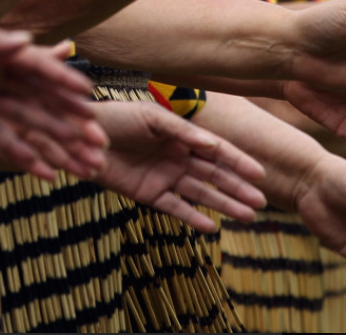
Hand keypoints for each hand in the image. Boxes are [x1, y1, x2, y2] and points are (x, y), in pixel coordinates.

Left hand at [0, 17, 106, 181]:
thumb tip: (26, 42)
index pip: (39, 69)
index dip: (64, 83)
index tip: (88, 98)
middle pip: (41, 100)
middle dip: (69, 120)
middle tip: (97, 139)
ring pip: (26, 123)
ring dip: (53, 141)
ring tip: (80, 162)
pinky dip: (21, 154)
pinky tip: (44, 172)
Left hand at [91, 100, 265, 231]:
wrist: (84, 136)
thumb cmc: (119, 118)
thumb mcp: (151, 118)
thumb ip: (181, 132)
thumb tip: (213, 145)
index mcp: (183, 136)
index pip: (218, 151)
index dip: (239, 162)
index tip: (261, 174)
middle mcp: (179, 157)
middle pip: (215, 175)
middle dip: (238, 188)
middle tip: (261, 203)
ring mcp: (166, 176)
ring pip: (201, 193)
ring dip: (224, 204)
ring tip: (247, 216)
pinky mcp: (149, 194)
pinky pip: (175, 208)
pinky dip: (192, 217)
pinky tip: (212, 227)